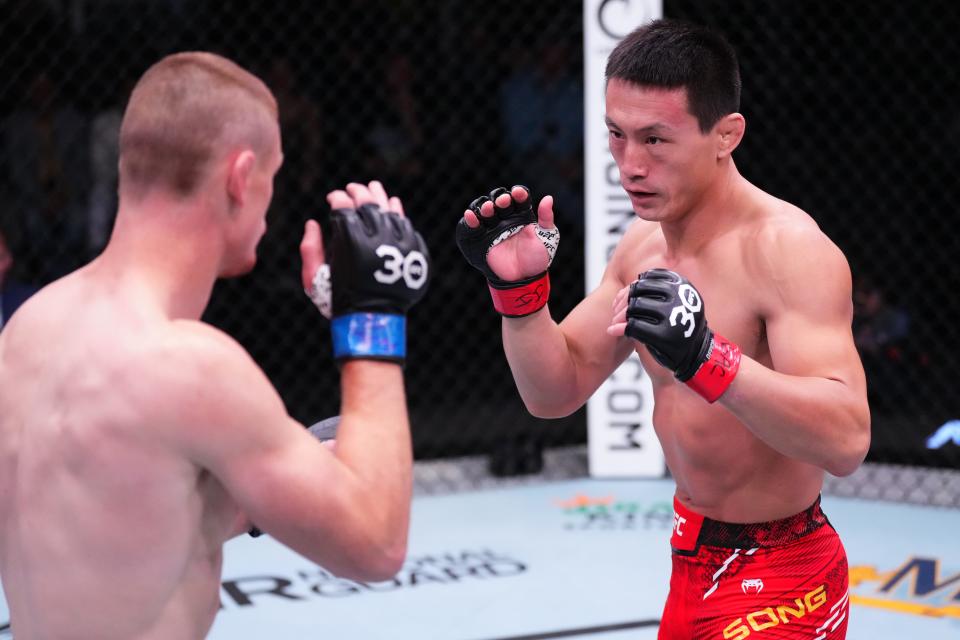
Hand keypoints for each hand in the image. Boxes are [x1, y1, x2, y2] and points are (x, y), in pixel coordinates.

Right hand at [301, 180, 429, 361]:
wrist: (371, 320)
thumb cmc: (338, 298)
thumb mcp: (313, 277)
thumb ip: (309, 248)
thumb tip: (312, 224)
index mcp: (351, 244)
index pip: (344, 207)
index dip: (337, 198)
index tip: (333, 198)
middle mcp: (377, 241)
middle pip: (369, 204)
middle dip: (358, 192)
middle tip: (353, 188)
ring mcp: (400, 246)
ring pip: (392, 212)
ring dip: (381, 197)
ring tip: (374, 188)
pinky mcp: (414, 254)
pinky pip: (408, 228)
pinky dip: (399, 215)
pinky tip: (393, 206)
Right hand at [456, 185, 558, 316]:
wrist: (524, 277)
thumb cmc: (538, 257)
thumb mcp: (547, 237)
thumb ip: (546, 218)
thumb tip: (548, 198)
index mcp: (523, 215)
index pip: (519, 199)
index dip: (518, 194)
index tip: (518, 193)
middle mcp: (507, 218)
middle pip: (500, 202)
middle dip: (501, 199)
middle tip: (503, 201)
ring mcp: (494, 228)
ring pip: (487, 211)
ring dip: (486, 207)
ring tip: (488, 209)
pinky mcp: (483, 238)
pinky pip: (474, 227)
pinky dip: (471, 220)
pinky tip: (470, 215)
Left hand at [610, 268, 740, 402]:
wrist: (695, 357)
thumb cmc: (677, 327)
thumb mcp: (672, 304)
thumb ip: (652, 294)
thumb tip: (624, 288)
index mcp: (682, 286)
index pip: (648, 278)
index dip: (631, 287)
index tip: (622, 299)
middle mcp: (679, 297)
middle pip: (639, 291)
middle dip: (624, 301)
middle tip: (616, 312)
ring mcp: (673, 316)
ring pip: (635, 307)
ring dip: (620, 315)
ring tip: (615, 322)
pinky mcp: (664, 336)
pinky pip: (634, 326)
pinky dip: (621, 328)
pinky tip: (614, 331)